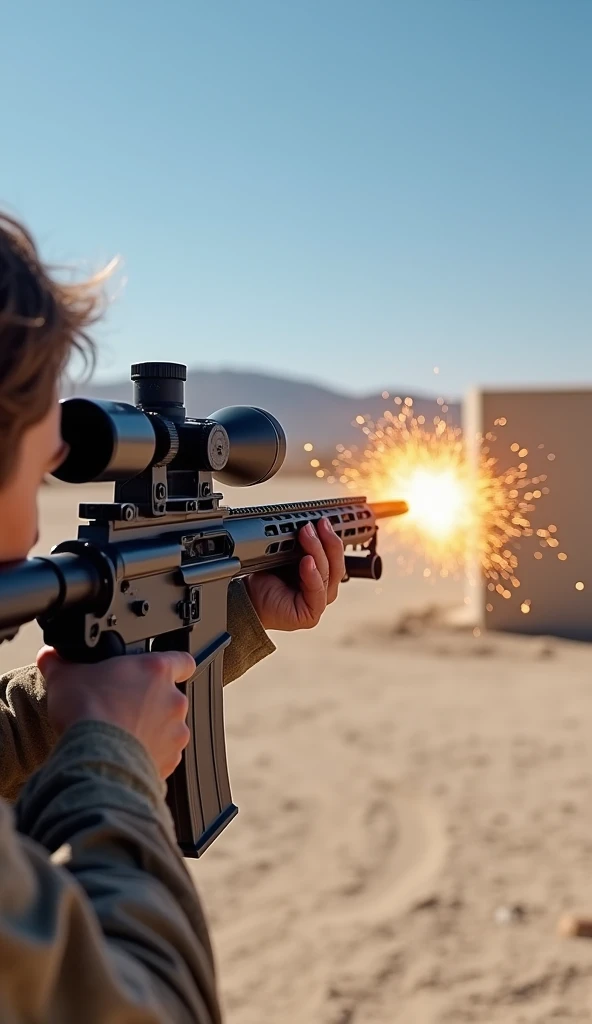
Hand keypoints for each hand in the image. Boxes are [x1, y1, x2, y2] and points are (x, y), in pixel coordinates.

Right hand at [37, 647, 194, 778]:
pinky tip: (125, 755)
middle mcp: (173, 700)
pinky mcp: (170, 760)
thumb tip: (50, 657)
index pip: (182, 660)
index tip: (163, 673)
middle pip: (171, 697)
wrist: (95, 757)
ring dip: (152, 731)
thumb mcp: (65, 677)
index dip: (174, 666)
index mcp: (155, 671)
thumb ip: (60, 663)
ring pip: (169, 728)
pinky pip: (164, 756)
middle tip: (125, 709)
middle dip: (152, 704)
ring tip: (123, 735)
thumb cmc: (88, 713)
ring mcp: (175, 732)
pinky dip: (149, 756)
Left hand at [246, 517, 345, 630]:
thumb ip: (301, 545)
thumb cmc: (265, 578)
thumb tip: (311, 525)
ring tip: (308, 534)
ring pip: (327, 574)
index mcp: (321, 573)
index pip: (335, 555)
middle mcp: (323, 588)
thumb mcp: (286, 556)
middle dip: (328, 541)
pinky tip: (307, 561)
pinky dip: (313, 574)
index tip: (324, 520)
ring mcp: (319, 601)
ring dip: (318, 551)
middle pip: (335, 563)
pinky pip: (317, 591)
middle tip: (318, 524)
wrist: (247, 597)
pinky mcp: (311, 613)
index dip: (333, 538)